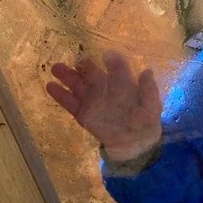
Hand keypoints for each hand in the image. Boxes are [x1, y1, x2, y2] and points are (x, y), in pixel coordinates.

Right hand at [46, 51, 161, 161]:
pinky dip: (60, 95)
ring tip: (56, 67)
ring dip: (67, 75)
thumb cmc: (145, 123)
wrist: (133, 146)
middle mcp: (105, 88)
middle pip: (92, 73)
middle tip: (78, 60)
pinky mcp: (83, 114)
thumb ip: (149, 90)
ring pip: (77, 84)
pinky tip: (50, 86)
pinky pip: (69, 103)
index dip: (113, 62)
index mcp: (123, 83)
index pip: (117, 68)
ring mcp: (92, 100)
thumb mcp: (152, 107)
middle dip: (84, 64)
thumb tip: (147, 71)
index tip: (107, 56)